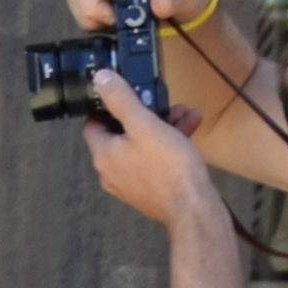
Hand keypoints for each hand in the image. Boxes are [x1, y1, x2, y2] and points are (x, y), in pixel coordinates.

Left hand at [81, 79, 210, 227]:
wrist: (194, 208)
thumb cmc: (169, 169)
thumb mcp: (144, 124)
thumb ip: (120, 99)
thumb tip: (100, 80)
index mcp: (104, 156)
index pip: (93, 125)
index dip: (106, 106)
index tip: (122, 95)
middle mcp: (112, 173)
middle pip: (121, 134)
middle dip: (144, 113)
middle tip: (159, 101)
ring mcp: (131, 184)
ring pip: (142, 146)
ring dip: (162, 126)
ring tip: (182, 112)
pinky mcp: (151, 190)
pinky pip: (155, 160)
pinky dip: (169, 144)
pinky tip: (190, 128)